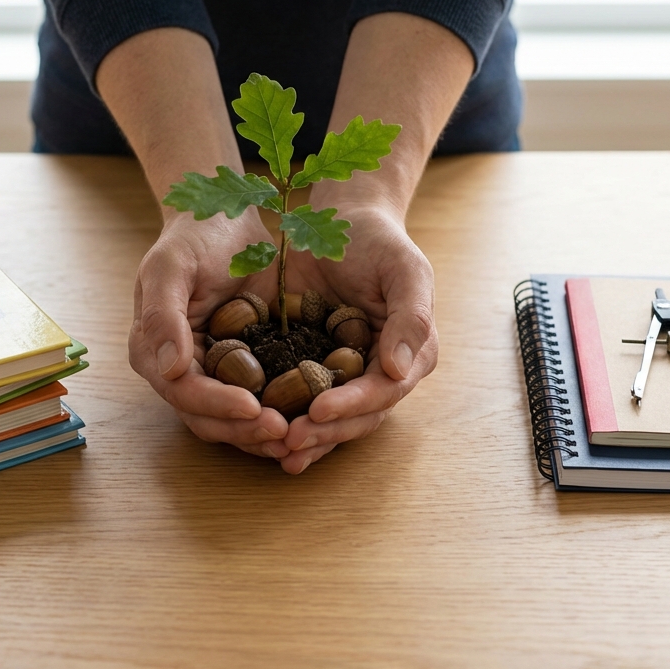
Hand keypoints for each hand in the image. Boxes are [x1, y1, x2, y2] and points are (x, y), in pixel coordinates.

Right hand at [128, 210, 292, 459]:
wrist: (226, 215)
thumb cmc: (194, 235)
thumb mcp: (172, 266)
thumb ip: (164, 315)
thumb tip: (168, 368)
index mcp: (153, 351)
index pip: (184, 393)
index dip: (218, 406)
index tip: (255, 409)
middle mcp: (178, 371)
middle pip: (208, 418)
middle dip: (246, 430)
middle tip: (285, 432)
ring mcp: (211, 373)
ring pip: (234, 420)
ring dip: (264, 434)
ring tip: (300, 435)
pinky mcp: (243, 369)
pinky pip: (260, 402)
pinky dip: (281, 414)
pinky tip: (310, 419)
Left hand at [277, 202, 436, 473]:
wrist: (342, 218)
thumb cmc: (379, 241)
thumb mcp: (405, 270)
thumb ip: (411, 317)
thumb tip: (401, 370)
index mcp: (410, 355)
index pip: (382, 392)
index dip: (350, 407)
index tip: (317, 411)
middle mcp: (381, 373)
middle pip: (356, 417)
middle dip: (324, 433)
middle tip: (288, 442)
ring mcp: (346, 373)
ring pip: (328, 418)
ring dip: (305, 439)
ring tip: (275, 450)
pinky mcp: (312, 365)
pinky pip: (298, 399)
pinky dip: (283, 417)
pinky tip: (258, 431)